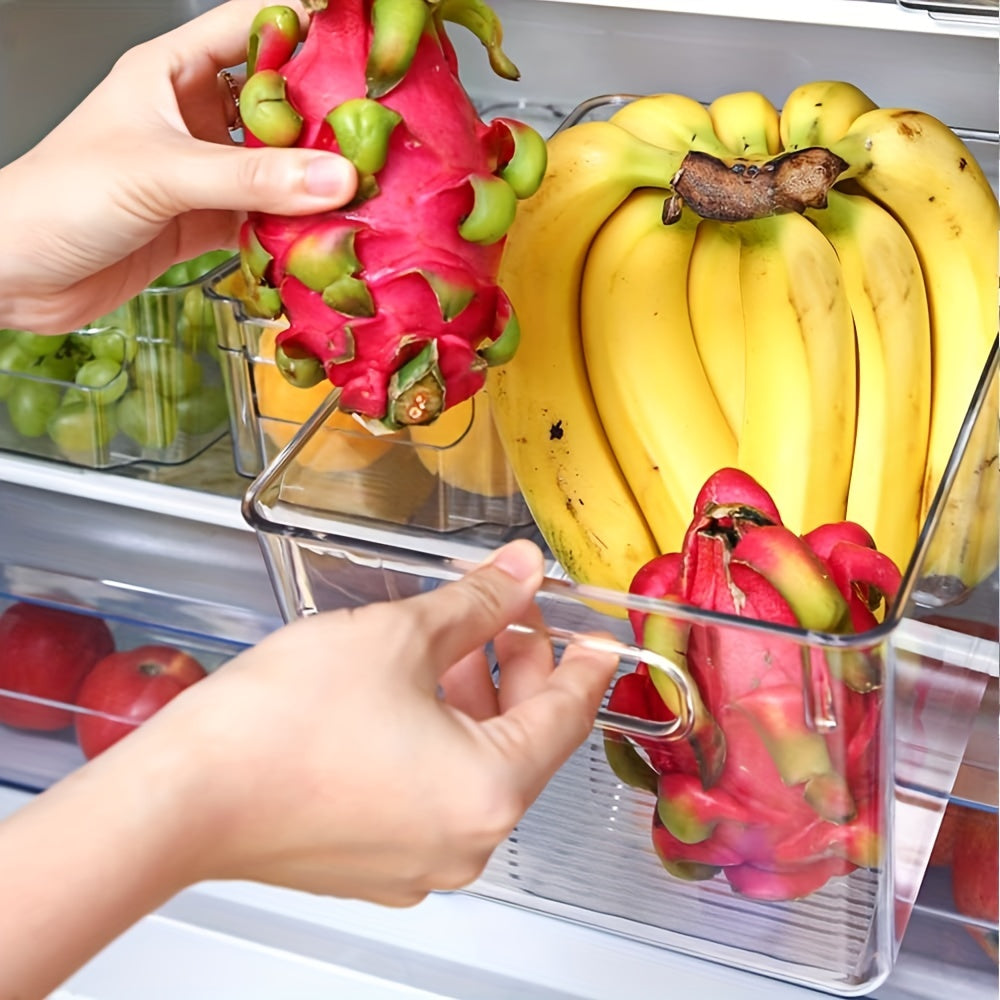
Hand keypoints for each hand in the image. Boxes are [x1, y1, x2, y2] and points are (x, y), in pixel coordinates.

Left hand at [0, 0, 355, 333]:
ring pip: (275, 168)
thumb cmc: (59, 197)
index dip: (308, 29)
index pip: (252, 26)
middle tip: (381, 133)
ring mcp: (202, 171)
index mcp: (172, 71)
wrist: (16, 273)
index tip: (363, 45)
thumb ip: (251, 177)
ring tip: (367, 190)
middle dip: (327, 119)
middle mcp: (191, 115)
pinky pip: (263, 219)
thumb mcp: (162, 173)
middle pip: (277, 104)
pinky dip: (293, 230)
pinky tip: (324, 237)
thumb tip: (336, 178)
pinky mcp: (204, 221)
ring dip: (314, 183)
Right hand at [154, 539, 616, 903]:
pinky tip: (409, 691)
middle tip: (509, 615)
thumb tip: (521, 572)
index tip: (598, 639)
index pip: (568, 717)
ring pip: (473, 765)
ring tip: (451, 641)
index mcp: (489, 791)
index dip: (585, 665)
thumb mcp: (399, 634)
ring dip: (473, 699)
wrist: (180, 796)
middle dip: (519, 669)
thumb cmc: (279, 728)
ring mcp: (417, 862)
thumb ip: (476, 601)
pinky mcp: (374, 863)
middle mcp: (463, 842)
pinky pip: (432, 792)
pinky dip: (436, 739)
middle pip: (521, 740)